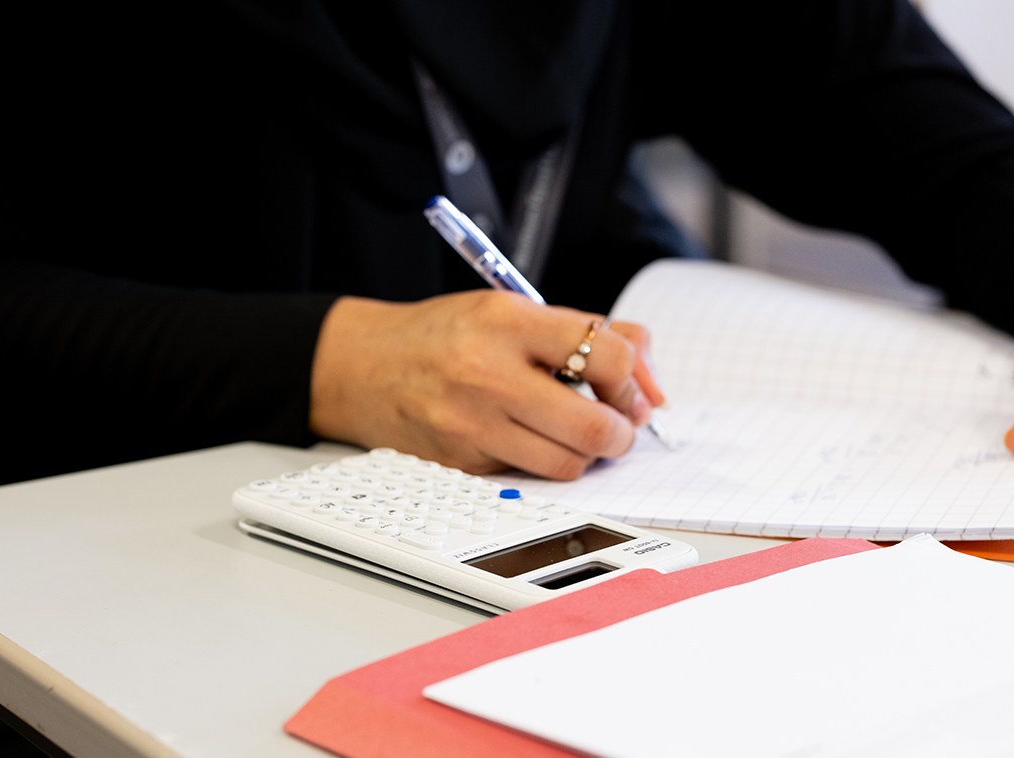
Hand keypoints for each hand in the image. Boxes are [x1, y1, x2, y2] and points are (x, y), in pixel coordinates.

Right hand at [308, 290, 665, 479]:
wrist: (363, 366)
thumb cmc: (447, 334)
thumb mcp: (514, 309)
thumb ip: (592, 333)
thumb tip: (651, 382)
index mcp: (509, 321)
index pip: (607, 356)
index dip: (631, 380)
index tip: (624, 387)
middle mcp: (488, 372)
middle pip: (596, 426)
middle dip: (620, 432)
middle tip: (614, 424)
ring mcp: (471, 424)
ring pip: (569, 464)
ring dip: (585, 454)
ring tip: (571, 431)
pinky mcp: (460, 463)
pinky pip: (529, 476)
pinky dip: (541, 462)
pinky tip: (524, 436)